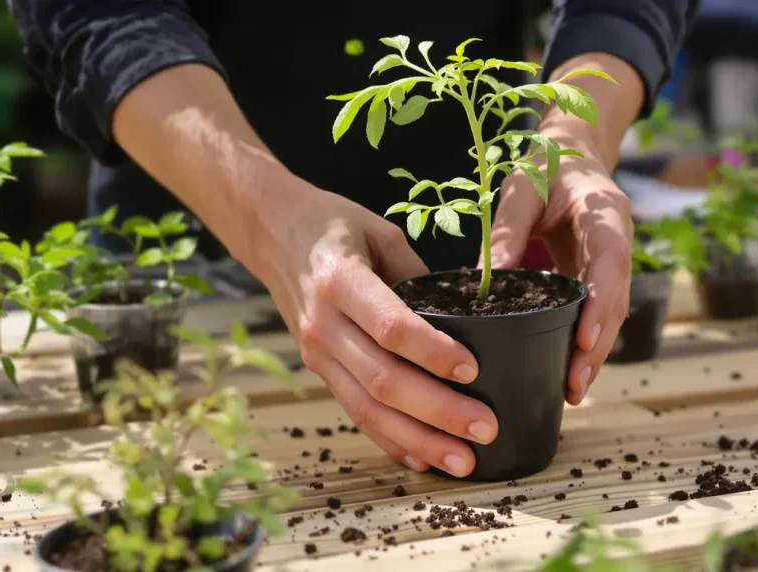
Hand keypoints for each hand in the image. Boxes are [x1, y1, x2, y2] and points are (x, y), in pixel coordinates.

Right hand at [247, 186, 496, 477]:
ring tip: (463, 461)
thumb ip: (418, 275)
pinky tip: (423, 459)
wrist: (273, 233)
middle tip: (485, 428)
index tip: (473, 369)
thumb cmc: (334, 225)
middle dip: (438, 411)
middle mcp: (324, 324)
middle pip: (383, 380)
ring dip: (419, 440)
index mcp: (341, 281)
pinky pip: (355, 412)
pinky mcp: (318, 369)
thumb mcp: (381, 232)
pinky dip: (390, 440)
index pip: (389, 327)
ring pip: (368, 408)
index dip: (431, 352)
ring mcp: (317, 353)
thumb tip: (464, 318)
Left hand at [486, 144, 632, 404]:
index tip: (584, 340)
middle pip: (617, 302)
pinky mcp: (598, 275)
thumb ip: (507, 230)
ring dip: (594, 353)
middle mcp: (618, 242)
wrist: (572, 152)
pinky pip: (597, 312)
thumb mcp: (522, 188)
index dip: (601, 305)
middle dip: (598, 347)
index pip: (611, 264)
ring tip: (572, 391)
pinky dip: (585, 341)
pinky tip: (568, 369)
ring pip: (611, 314)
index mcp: (605, 214)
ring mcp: (612, 262)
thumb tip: (484, 281)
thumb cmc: (546, 164)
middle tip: (575, 386)